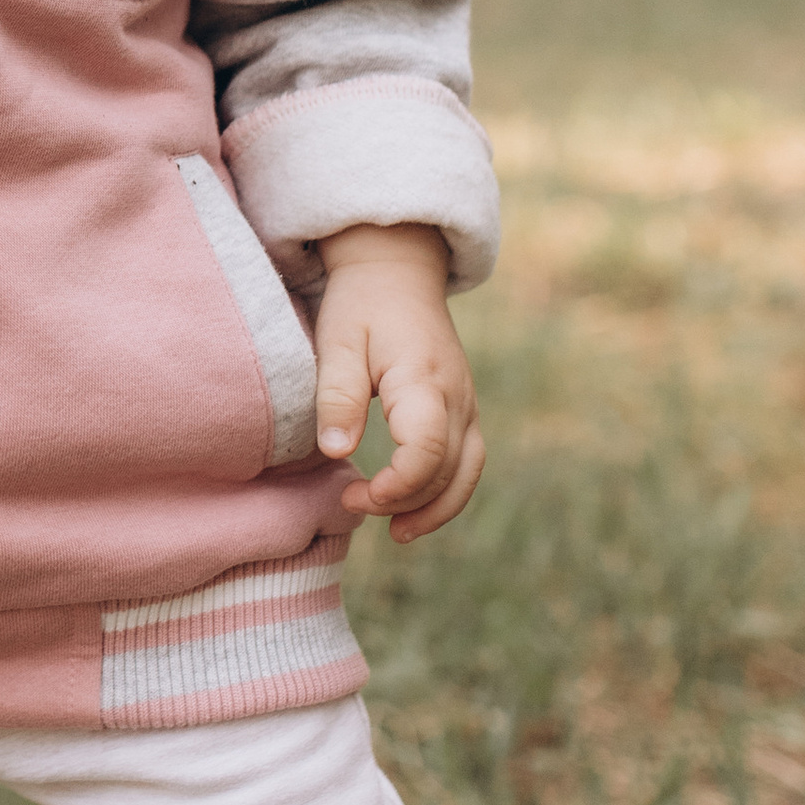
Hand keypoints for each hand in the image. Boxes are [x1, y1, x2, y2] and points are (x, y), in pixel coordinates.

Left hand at [313, 222, 483, 540]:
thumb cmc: (361, 305)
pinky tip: (412, 508)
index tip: (355, 495)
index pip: (427, 449)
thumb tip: (336, 452)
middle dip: (404, 501)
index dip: (396, 485)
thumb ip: (338, 396)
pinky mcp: (463, 409)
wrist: (396, 272)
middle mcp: (457, 396)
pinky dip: (445, 492)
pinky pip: (467, 461)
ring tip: (396, 532)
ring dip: (436, 509)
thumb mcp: (337, 341)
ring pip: (468, 472)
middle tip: (351, 504)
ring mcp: (467, 403)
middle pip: (448, 470)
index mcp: (424, 379)